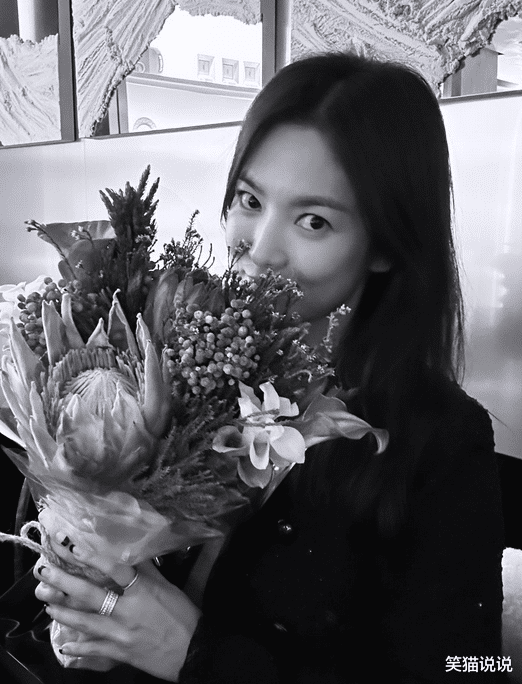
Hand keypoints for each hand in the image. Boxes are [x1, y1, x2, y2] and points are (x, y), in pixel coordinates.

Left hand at [34, 540, 200, 680]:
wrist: (193, 651)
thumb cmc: (184, 615)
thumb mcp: (168, 587)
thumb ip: (147, 570)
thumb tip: (131, 549)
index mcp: (144, 591)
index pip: (116, 569)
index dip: (93, 557)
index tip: (73, 546)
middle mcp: (129, 611)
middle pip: (91, 594)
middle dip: (65, 582)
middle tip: (45, 571)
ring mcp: (121, 634)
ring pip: (86, 622)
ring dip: (64, 612)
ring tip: (48, 603)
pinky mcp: (120, 653)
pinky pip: (93, 651)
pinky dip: (77, 649)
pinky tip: (64, 644)